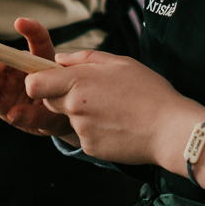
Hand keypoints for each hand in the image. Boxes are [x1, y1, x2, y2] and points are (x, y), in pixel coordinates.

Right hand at [0, 19, 72, 138]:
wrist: (55, 122)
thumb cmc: (59, 111)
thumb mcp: (54, 117)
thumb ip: (36, 116)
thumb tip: (11, 115)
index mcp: (43, 62)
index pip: (39, 40)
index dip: (31, 29)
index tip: (19, 23)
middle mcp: (22, 66)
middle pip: (2, 59)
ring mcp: (8, 80)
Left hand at [26, 49, 204, 167]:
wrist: (170, 129)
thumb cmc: (149, 91)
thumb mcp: (119, 62)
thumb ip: (83, 58)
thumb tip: (58, 59)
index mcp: (79, 81)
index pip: (34, 84)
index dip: (37, 81)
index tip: (49, 79)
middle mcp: (74, 106)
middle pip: (49, 100)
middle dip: (63, 95)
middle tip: (93, 93)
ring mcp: (81, 130)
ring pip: (69, 118)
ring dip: (82, 113)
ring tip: (112, 109)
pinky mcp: (89, 147)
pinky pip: (83, 135)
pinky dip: (95, 130)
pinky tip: (117, 125)